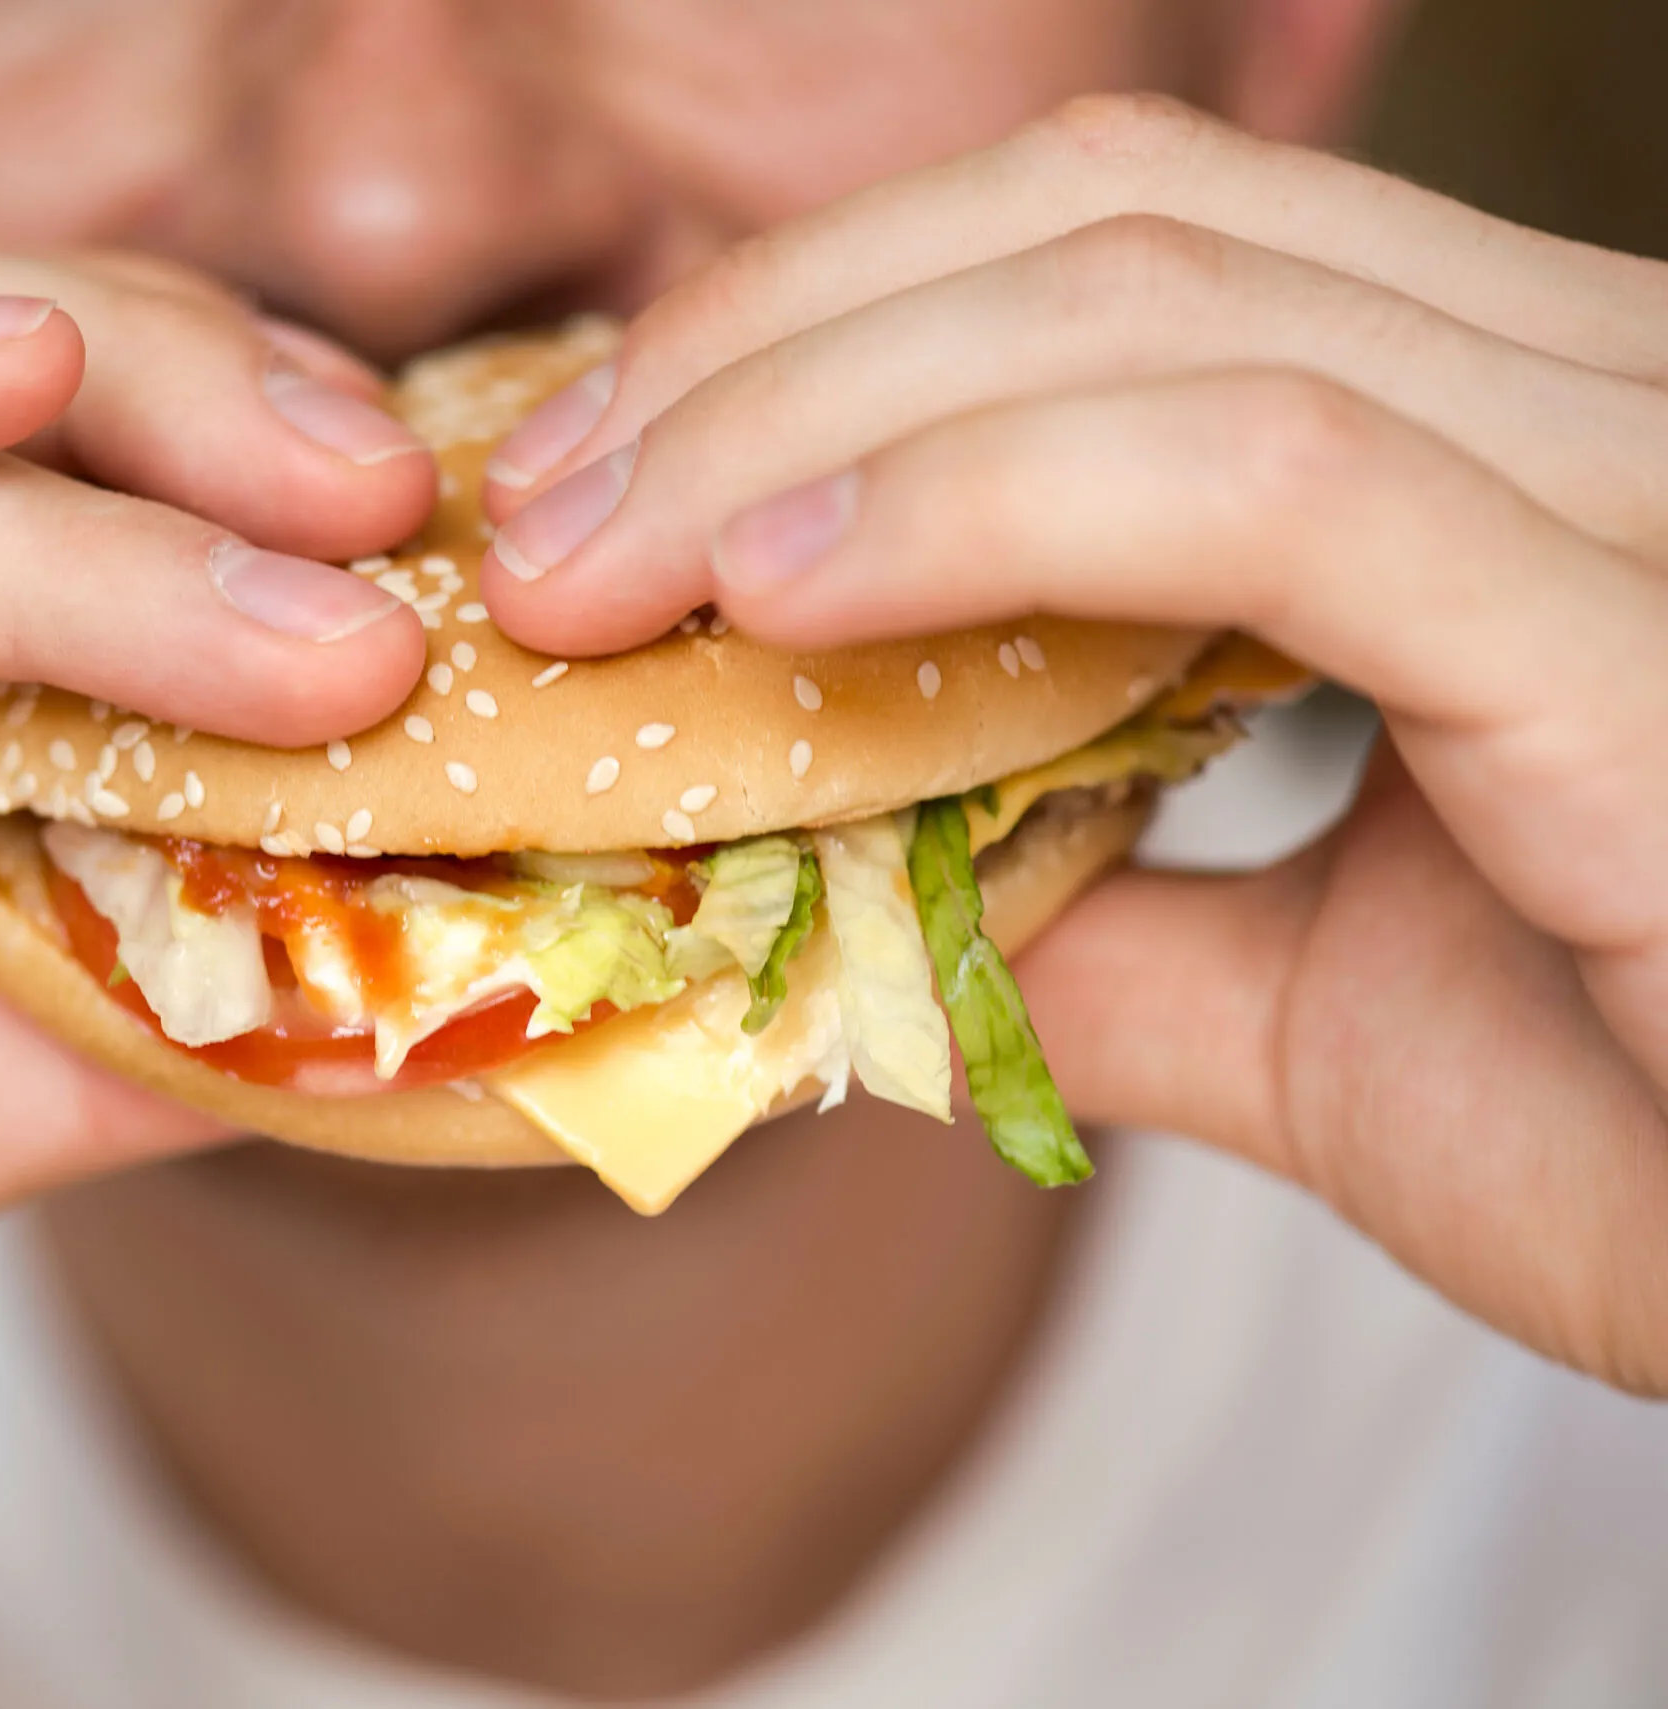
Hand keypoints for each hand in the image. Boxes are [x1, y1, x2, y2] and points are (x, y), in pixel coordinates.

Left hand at [479, 96, 1667, 1395]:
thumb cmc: (1660, 1134)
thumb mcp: (1302, 1011)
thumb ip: (1091, 917)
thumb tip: (851, 891)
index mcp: (1500, 437)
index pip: (1112, 254)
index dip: (813, 331)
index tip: (588, 490)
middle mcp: (1588, 390)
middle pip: (1101, 222)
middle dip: (760, 350)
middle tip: (529, 521)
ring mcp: (1635, 479)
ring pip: (1158, 306)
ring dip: (804, 420)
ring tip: (591, 566)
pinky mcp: (1649, 634)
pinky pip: (1282, 478)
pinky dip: (987, 504)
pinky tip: (781, 587)